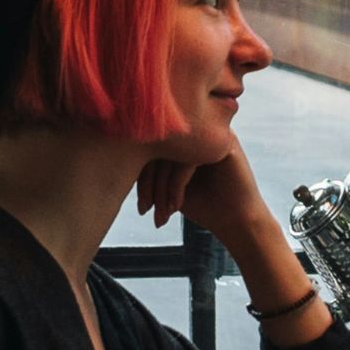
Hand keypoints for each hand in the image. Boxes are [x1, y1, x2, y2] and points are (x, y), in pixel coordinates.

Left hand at [135, 142, 269, 242]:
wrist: (237, 221)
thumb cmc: (203, 205)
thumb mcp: (168, 187)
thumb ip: (150, 172)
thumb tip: (113, 164)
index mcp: (183, 135)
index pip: (149, 147)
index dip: (139, 179)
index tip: (140, 208)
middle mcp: (197, 129)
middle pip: (157, 148)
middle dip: (148, 185)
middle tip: (145, 211)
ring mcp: (211, 133)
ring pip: (171, 153)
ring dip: (161, 189)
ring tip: (161, 214)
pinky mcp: (224, 144)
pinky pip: (187, 159)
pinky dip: (176, 185)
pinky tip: (175, 206)